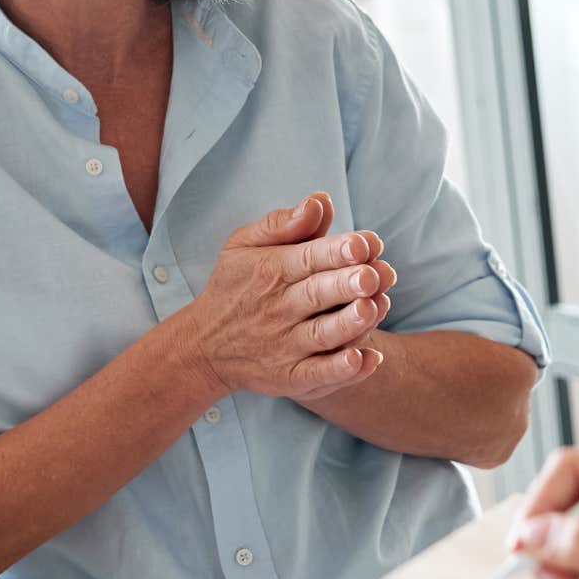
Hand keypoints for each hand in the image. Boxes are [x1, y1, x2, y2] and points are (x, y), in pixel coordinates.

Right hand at [174, 193, 390, 400]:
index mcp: (271, 270)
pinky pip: (317, 375)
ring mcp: (284, 346)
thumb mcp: (244, 245)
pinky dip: (341, 370)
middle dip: (348, 284)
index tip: (366, 243)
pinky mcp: (289, 377)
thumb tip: (320, 202)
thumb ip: (282, 223)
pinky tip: (366, 358)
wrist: (204, 346)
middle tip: (375, 274)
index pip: (309, 257)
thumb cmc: (235, 286)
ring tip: (373, 309)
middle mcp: (278, 308)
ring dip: (349, 324)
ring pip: (322, 334)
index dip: (338, 251)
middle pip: (319, 294)